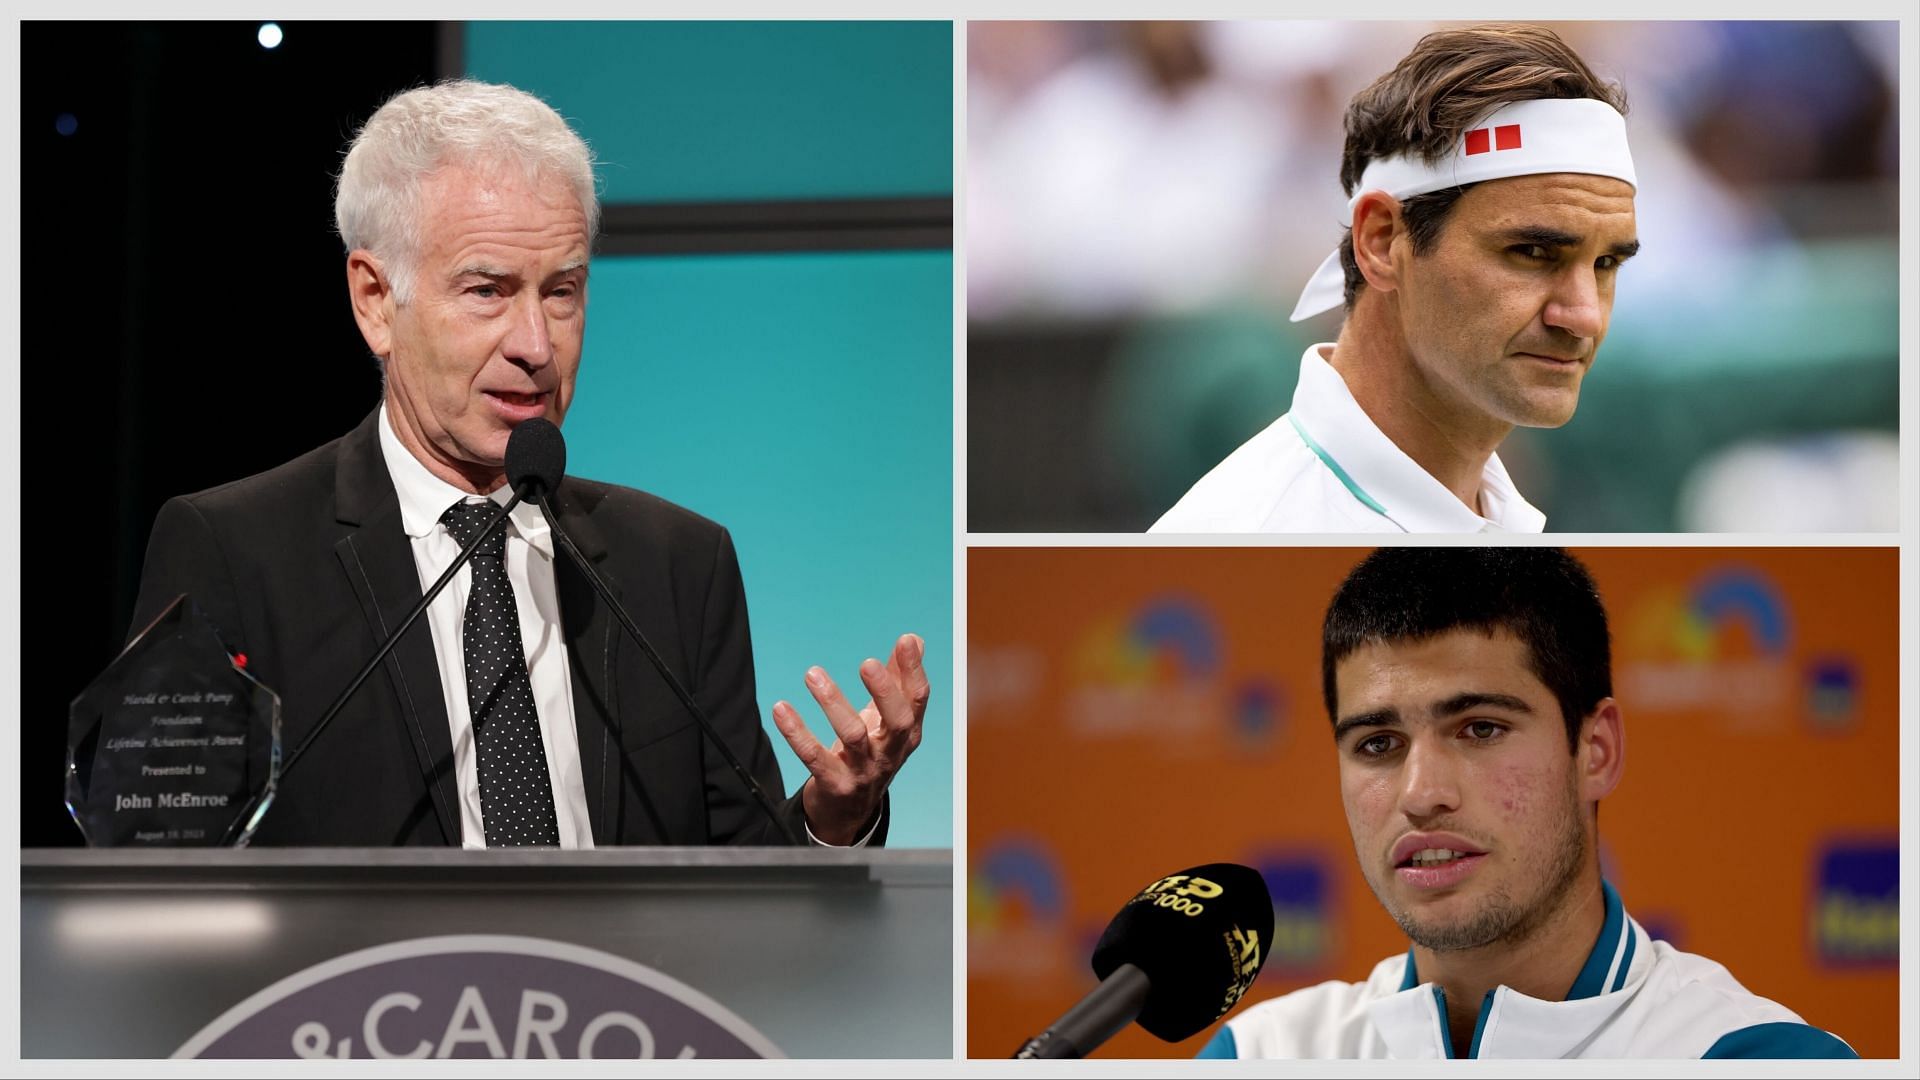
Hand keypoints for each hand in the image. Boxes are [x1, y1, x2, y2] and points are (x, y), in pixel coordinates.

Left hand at [771, 632, 928, 844]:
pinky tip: (781, 709)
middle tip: (867, 663)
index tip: (904, 641)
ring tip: (813, 674)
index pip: (918, 700)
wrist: (849, 812)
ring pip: (853, 736)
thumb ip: (898, 680)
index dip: (914, 671)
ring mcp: (864, 771)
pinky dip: (797, 732)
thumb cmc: (870, 754)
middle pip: (898, 721)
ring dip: (833, 703)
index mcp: (907, 733)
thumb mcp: (887, 720)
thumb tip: (914, 640)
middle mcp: (890, 752)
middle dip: (885, 691)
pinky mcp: (835, 784)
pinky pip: (814, 757)